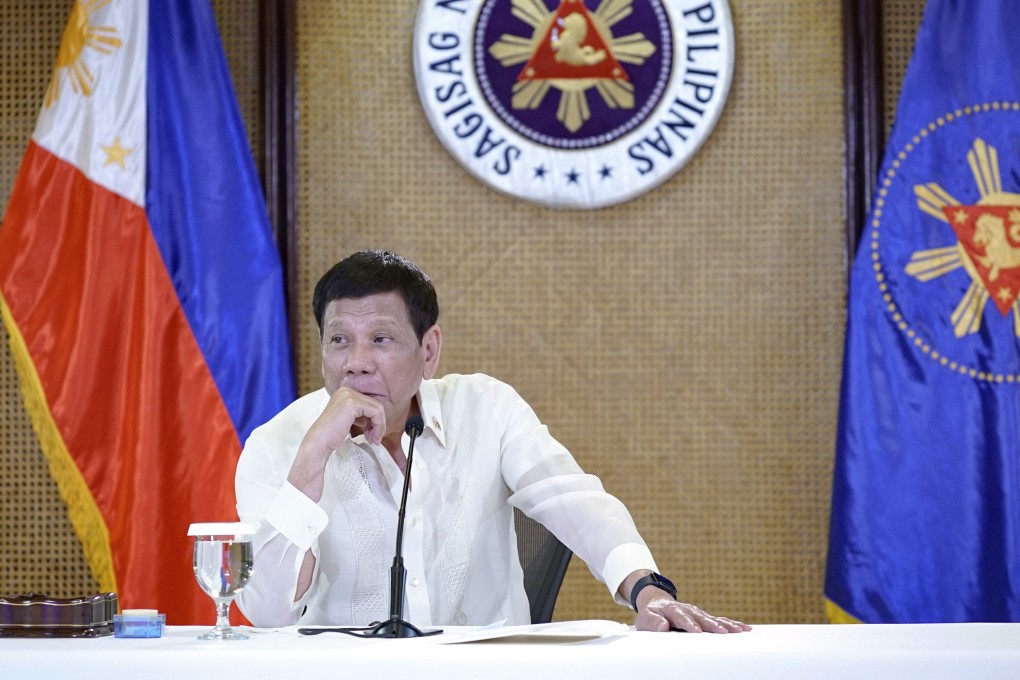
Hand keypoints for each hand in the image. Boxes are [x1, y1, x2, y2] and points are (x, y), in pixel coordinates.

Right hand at [287, 387, 387, 500]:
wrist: (319, 442)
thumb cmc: (332, 435)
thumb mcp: (349, 419)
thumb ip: (360, 413)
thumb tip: (379, 415)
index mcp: (345, 392)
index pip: (369, 403)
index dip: (374, 420)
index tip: (372, 435)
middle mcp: (346, 390)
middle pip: (375, 405)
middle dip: (378, 424)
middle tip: (375, 440)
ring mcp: (349, 395)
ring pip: (377, 408)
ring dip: (379, 426)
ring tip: (374, 440)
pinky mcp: (352, 402)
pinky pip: (375, 412)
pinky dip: (378, 426)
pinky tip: (371, 437)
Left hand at [635, 591, 750, 632]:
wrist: (657, 602)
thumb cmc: (651, 614)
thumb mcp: (645, 618)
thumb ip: (653, 622)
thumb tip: (663, 626)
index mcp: (672, 610)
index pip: (681, 617)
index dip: (689, 624)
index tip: (696, 631)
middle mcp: (687, 609)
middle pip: (701, 617)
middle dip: (712, 625)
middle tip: (722, 632)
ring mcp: (697, 613)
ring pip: (713, 618)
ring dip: (726, 624)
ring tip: (739, 630)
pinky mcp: (703, 617)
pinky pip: (719, 620)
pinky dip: (731, 623)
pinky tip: (743, 628)